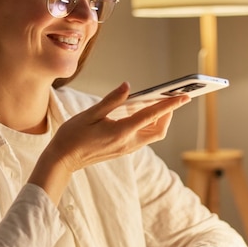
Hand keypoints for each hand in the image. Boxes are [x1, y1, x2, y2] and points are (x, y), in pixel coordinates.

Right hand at [52, 81, 189, 171]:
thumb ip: (111, 100)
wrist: (63, 160)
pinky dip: (147, 124)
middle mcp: (128, 143)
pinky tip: (139, 112)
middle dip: (168, 113)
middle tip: (171, 96)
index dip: (170, 105)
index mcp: (121, 132)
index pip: (152, 116)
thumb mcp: (90, 113)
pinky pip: (143, 137)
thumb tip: (128, 86)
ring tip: (157, 102)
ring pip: (152, 134)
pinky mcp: (123, 150)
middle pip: (158, 129)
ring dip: (159, 119)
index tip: (184, 97)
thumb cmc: (73, 136)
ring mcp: (126, 149)